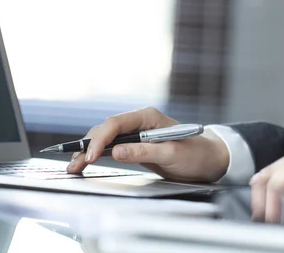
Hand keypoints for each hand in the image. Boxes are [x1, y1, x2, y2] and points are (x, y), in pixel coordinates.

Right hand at [66, 107, 229, 182]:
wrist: (210, 160)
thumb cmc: (196, 154)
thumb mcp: (171, 154)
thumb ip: (143, 152)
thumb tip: (116, 151)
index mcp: (148, 117)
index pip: (116, 124)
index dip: (100, 140)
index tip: (91, 156)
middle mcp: (139, 122)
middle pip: (106, 130)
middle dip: (88, 146)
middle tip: (75, 165)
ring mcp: (136, 133)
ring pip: (105, 138)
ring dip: (89, 151)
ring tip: (74, 166)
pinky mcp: (135, 145)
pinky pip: (111, 146)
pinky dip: (98, 154)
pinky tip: (86, 162)